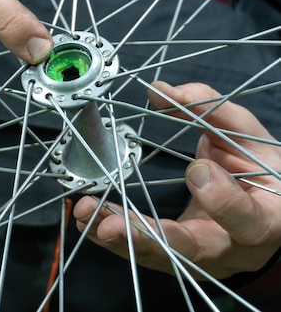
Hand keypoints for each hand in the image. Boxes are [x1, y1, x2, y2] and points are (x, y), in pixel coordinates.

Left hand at [74, 81, 280, 278]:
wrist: (263, 206)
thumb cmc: (257, 167)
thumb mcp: (245, 135)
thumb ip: (208, 109)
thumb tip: (160, 90)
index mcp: (266, 219)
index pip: (248, 221)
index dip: (222, 200)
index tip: (198, 169)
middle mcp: (233, 248)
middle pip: (190, 251)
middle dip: (145, 237)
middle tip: (109, 224)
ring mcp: (203, 259)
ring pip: (158, 256)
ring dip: (118, 238)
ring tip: (86, 216)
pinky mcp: (177, 259)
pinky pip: (145, 252)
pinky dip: (114, 237)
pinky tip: (89, 222)